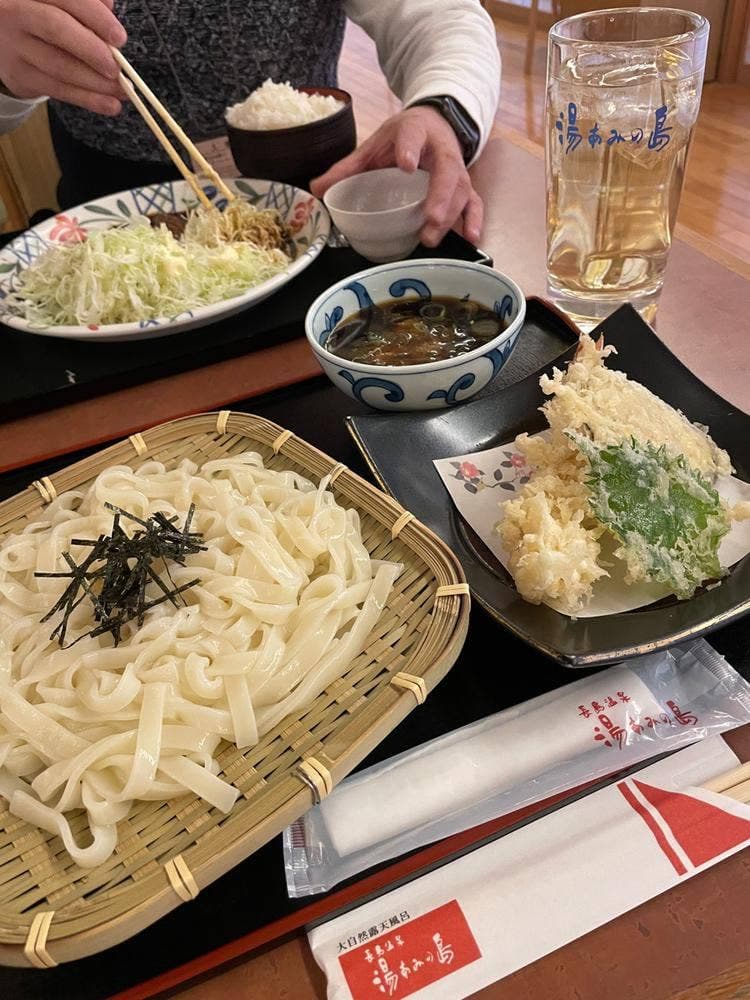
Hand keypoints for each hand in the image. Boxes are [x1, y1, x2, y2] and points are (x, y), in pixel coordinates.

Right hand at [0, 0, 126, 115]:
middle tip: (116, 68)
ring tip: (122, 90)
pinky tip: (110, 105)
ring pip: (59, 66)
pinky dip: (88, 99)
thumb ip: (84, 3)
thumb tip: (109, 8)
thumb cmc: (44, 16)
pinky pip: (58, 90)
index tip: (119, 38)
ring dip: (96, 82)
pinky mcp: (20, 74)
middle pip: (56, 29)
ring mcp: (16, 45)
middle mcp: (18, 13)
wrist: (8, 40)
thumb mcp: (61, 3)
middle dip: (93, 51)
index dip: (95, 17)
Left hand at [310, 105, 482, 246]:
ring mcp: (457, 169)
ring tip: (434, 236)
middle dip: (438, 197)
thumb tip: (315, 189)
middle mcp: (441, 150)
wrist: (435, 124)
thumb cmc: (402, 139)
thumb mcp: (374, 146)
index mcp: (415, 132)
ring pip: (462, 191)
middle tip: (427, 221)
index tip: (404, 164)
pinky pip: (474, 203)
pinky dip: (474, 219)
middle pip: (446, 172)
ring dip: (452, 215)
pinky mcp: (466, 186)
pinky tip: (472, 237)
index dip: (410, 148)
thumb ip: (347, 168)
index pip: (413, 136)